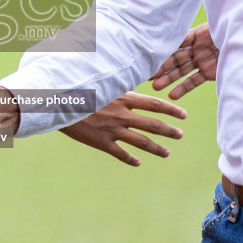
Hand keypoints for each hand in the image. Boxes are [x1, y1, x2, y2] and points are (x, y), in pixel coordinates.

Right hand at [61, 92, 185, 165]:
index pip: (155, 104)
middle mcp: (122, 115)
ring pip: (141, 142)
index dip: (171, 110)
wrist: (58, 103)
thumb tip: (131, 79)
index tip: (184, 115)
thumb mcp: (102, 84)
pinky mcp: (101, 142)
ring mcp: (112, 130)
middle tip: (180, 135)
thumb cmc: (79, 89)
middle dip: (169, 130)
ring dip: (157, 148)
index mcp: (123, 98)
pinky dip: (130, 159)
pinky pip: (120, 154)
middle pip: (152, 124)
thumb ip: (118, 86)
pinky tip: (138, 163)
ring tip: (167, 152)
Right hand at [151, 24, 218, 98]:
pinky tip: (172, 95)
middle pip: (176, 57)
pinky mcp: (209, 73)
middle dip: (162, 66)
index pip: (176, 43)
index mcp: (197, 33)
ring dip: (169, 78)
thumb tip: (189, 21)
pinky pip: (194, 81)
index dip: (164, 51)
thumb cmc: (237, 30)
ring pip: (182, 70)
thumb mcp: (220, 27)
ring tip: (157, 87)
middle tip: (149, 75)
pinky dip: (183, 88)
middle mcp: (197, 47)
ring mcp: (202, 61)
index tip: (150, 58)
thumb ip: (204, 30)